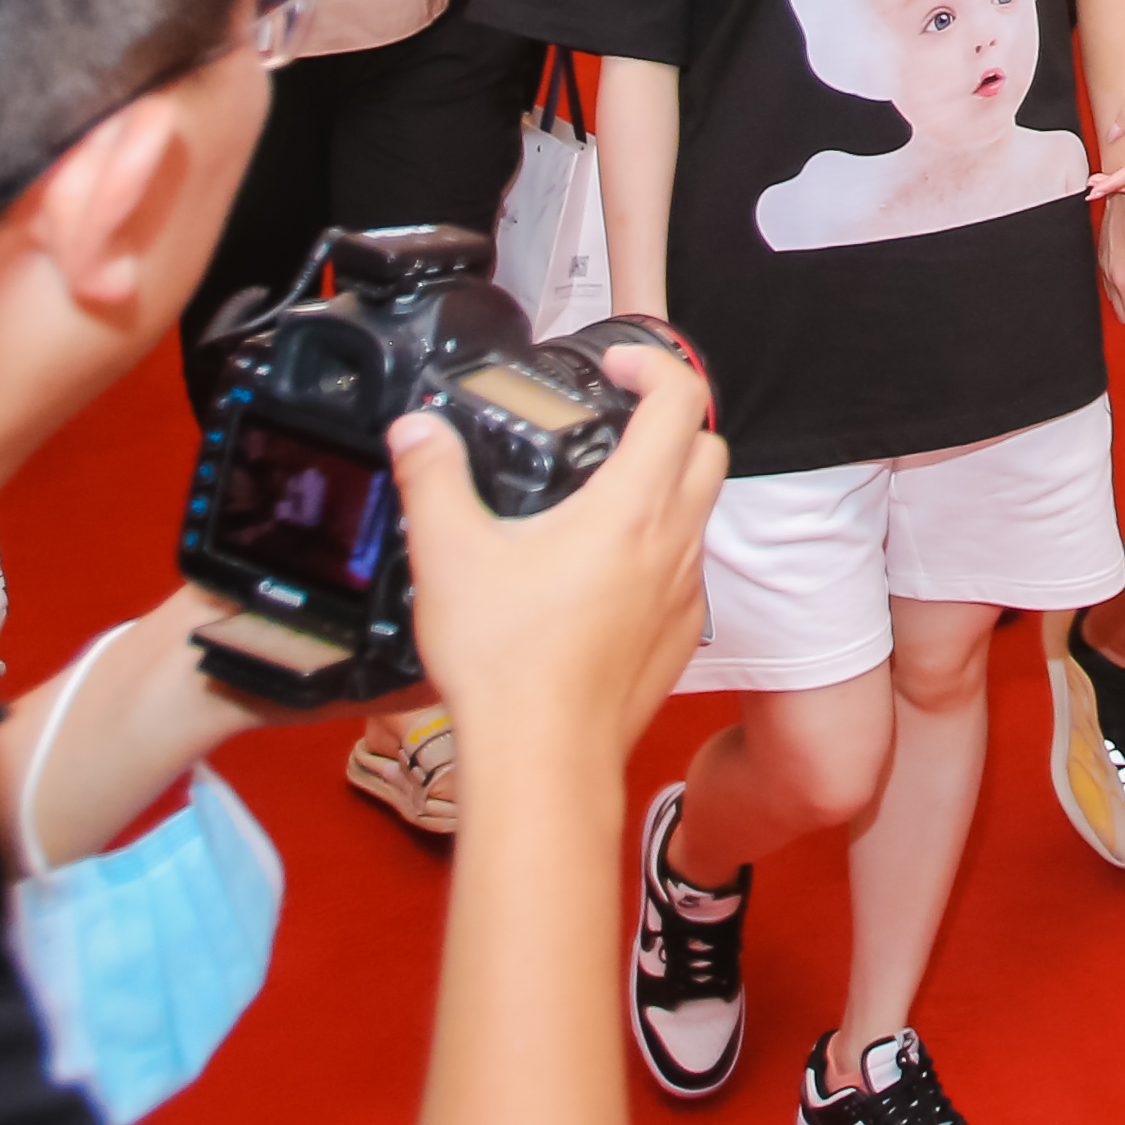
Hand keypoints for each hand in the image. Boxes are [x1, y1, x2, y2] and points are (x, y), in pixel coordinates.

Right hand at [382, 344, 718, 774]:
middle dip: (669, 418)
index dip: (654, 363)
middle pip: (708, 447)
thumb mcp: (450, 555)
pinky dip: (657, 549)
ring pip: (700, 511)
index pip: (680, 400)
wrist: (542, 760)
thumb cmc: (507, 664)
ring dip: (665, 485)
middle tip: (615, 419)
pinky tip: (599, 572)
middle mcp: (673, 542)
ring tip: (597, 495)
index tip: (615, 363)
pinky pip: (685, 570)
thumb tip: (417, 433)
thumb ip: (433, 480)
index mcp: (631, 507)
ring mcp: (683, 592)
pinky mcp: (678, 636)